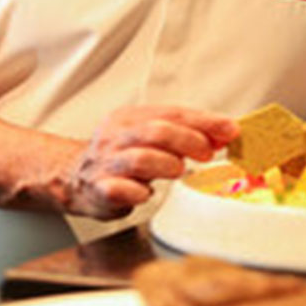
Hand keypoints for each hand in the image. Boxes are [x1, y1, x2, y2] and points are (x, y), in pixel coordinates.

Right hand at [64, 105, 237, 219]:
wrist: (75, 177)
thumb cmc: (120, 156)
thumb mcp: (150, 136)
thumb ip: (186, 132)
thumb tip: (226, 132)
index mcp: (129, 118)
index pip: (172, 112)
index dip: (204, 121)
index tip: (230, 130)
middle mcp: (116, 137)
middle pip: (157, 131)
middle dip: (189, 141)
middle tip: (207, 153)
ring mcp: (106, 163)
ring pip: (140, 158)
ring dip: (167, 164)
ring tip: (177, 170)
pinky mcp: (99, 190)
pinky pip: (120, 190)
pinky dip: (138, 192)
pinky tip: (146, 193)